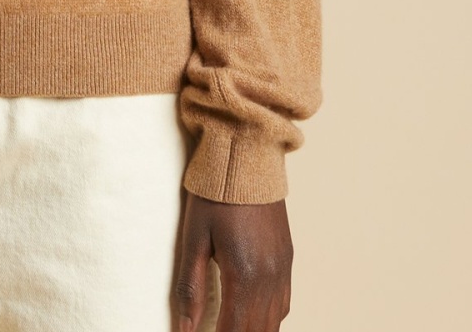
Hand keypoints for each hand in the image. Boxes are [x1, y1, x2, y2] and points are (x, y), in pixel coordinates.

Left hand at [174, 191, 293, 331]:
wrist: (247, 157)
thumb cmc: (215, 194)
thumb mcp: (194, 237)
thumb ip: (190, 287)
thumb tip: (184, 328)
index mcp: (243, 276)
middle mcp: (269, 278)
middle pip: (256, 331)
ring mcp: (282, 269)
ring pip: (273, 322)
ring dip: (254, 331)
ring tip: (232, 329)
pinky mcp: (287, 258)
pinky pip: (283, 303)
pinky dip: (269, 318)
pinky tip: (255, 318)